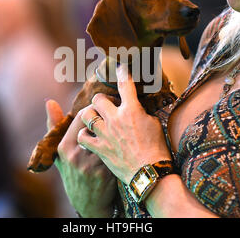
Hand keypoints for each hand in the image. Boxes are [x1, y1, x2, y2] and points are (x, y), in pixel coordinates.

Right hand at [47, 100, 116, 217]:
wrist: (87, 203)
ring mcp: (92, 164)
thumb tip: (49, 101)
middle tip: (115, 112)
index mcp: (65, 146)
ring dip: (117, 129)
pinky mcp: (107, 172)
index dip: (93, 109)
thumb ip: (55, 126)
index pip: (81, 116)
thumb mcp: (60, 152)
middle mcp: (77, 155)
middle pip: (96, 124)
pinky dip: (123, 143)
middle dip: (107, 116)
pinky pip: (118, 150)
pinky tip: (127, 140)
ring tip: (123, 124)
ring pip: (109, 136)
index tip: (101, 109)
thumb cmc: (73, 172)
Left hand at [77, 64, 171, 184]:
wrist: (150, 172)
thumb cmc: (157, 149)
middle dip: (101, 100)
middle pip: (98, 98)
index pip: (125, 85)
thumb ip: (141, 112)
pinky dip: (83, 135)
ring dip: (89, 115)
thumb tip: (135, 107)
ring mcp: (105, 134)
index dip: (122, 73)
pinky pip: (82, 137)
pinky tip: (88, 136)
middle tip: (104, 105)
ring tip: (93, 118)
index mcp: (132, 110)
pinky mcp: (100, 148)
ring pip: (86, 115)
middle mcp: (116, 119)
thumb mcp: (154, 124)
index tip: (119, 67)